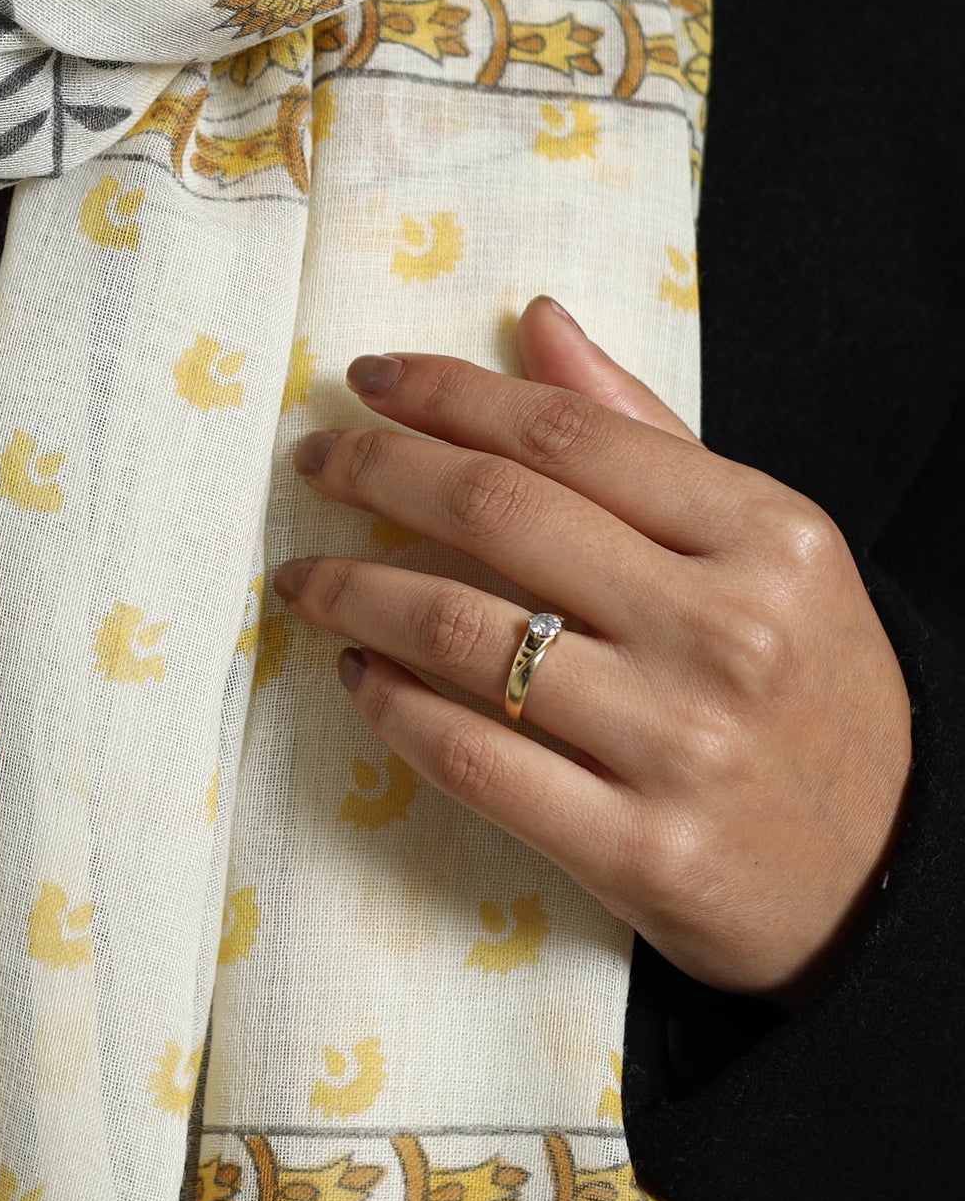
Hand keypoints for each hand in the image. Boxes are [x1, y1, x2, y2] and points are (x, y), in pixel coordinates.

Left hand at [272, 295, 911, 1000]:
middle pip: (498, 513)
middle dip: (377, 470)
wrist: (897, 878)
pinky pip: (470, 757)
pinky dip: (388, 703)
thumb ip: (643, 433)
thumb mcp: (764, 547)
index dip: (448, 394)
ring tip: (303, 573)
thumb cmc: (807, 686)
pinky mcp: (640, 855)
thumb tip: (536, 322)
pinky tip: (355, 668)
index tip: (366, 378)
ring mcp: (683, 748)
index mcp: (766, 536)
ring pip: (461, 631)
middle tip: (314, 459)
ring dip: (355, 589)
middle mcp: (726, 633)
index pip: (564, 434)